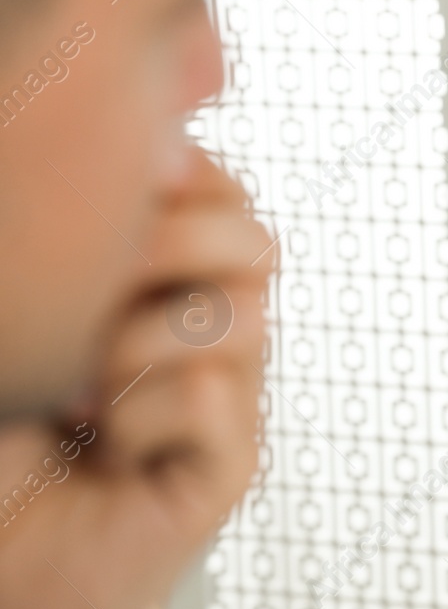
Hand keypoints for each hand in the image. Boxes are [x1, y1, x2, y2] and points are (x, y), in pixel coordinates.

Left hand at [0, 146, 273, 608]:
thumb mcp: (33, 310)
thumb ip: (86, 235)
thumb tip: (160, 144)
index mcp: (169, 281)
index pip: (220, 191)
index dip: (179, 180)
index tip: (123, 195)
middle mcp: (207, 333)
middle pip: (253, 241)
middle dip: (168, 247)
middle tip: (90, 301)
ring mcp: (228, 397)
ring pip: (237, 316)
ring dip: (138, 343)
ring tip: (80, 393)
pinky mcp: (233, 464)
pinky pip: (210, 398)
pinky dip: (140, 417)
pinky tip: (108, 447)